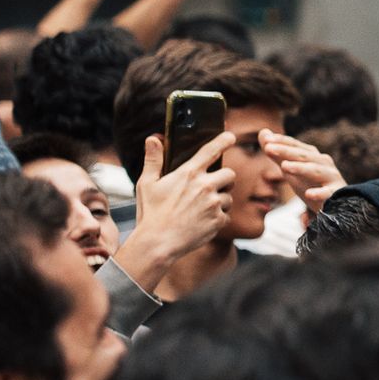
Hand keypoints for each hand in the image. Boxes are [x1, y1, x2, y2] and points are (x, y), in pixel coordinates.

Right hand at [118, 132, 236, 290]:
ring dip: (220, 201)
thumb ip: (153, 160)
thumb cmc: (150, 213)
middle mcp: (205, 186)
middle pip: (230, 174)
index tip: (231, 136)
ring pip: (229, 196)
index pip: (211, 151)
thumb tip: (153, 139)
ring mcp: (214, 204)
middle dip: (224, 179)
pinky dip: (217, 218)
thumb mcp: (147, 184)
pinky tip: (201, 222)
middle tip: (210, 188)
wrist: (158, 243)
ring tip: (199, 209)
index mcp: (188, 174)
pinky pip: (226, 215)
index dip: (223, 141)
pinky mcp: (219, 220)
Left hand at [259, 130, 346, 213]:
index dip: (282, 141)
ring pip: (315, 171)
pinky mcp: (336, 193)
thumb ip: (278, 154)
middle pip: (304, 156)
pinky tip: (309, 194)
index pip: (295, 145)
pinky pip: (327, 193)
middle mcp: (323, 163)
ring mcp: (331, 177)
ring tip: (284, 167)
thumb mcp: (292, 169)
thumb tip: (263, 132)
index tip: (266, 139)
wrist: (338, 203)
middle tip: (268, 148)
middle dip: (286, 151)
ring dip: (301, 168)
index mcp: (313, 155)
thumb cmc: (312, 184)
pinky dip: (319, 193)